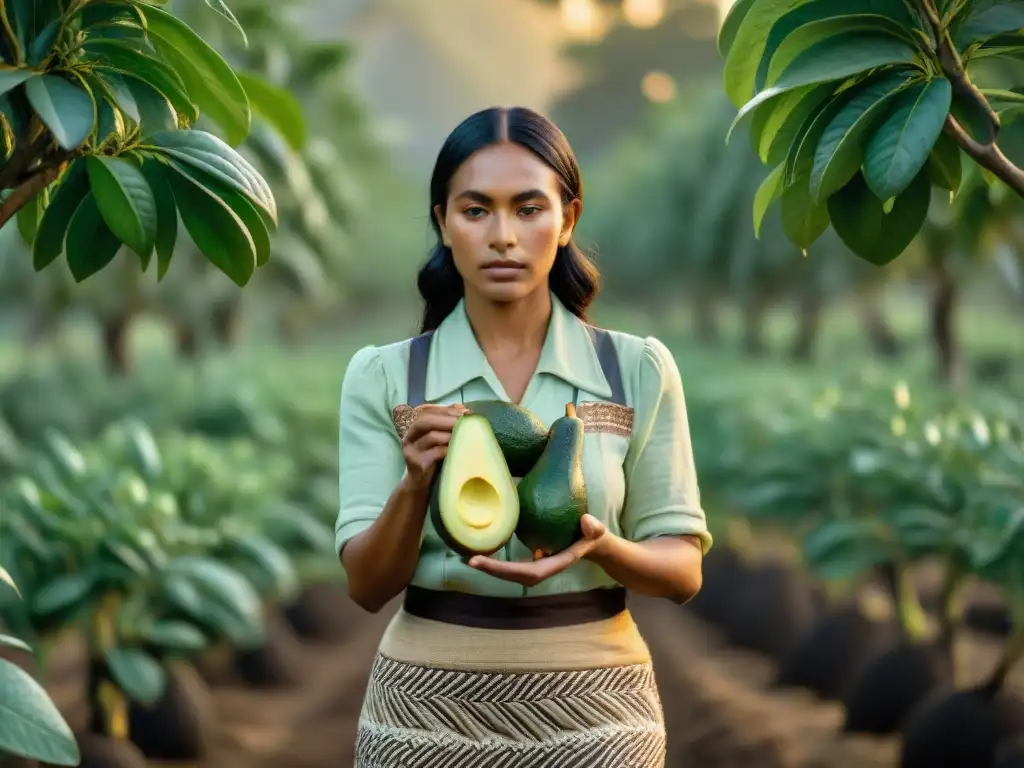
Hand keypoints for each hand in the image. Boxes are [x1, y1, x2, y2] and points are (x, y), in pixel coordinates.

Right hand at [401, 404, 469, 490]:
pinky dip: (448, 449)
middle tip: (463, 421)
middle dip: (446, 419)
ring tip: (464, 435)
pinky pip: (435, 453)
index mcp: (414, 428)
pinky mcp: (417, 463)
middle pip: (425, 421)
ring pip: (431, 436)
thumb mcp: (438, 440)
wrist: (420, 484)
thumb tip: (464, 410)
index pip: (428, 412)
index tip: (464, 412)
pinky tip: (457, 449)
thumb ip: (446, 425)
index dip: (445, 410)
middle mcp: (409, 437)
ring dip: (450, 435)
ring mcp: (411, 451)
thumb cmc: (432, 459)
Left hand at [467, 514, 608, 586]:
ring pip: (511, 572)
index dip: (505, 570)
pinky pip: (512, 565)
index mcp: (555, 565)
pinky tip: (481, 552)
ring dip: (491, 568)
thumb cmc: (593, 536)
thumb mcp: (597, 532)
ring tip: (469, 559)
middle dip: (492, 570)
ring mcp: (536, 566)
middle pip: (514, 575)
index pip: (528, 572)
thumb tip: (585, 521)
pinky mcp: (533, 560)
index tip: (484, 562)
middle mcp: (543, 569)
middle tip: (469, 560)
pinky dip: (497, 562)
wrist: (593, 544)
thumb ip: (594, 528)